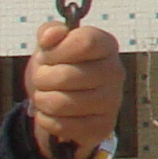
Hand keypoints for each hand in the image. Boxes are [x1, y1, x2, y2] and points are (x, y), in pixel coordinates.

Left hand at [28, 21, 124, 158]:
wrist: (63, 104)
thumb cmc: (58, 68)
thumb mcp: (50, 46)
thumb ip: (50, 32)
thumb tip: (51, 35)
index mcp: (106, 45)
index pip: (85, 42)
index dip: (57, 50)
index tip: (49, 54)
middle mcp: (116, 72)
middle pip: (66, 76)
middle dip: (41, 79)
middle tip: (43, 79)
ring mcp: (112, 101)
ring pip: (61, 103)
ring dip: (43, 101)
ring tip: (46, 97)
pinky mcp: (103, 126)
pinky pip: (63, 125)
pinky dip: (48, 121)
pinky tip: (54, 115)